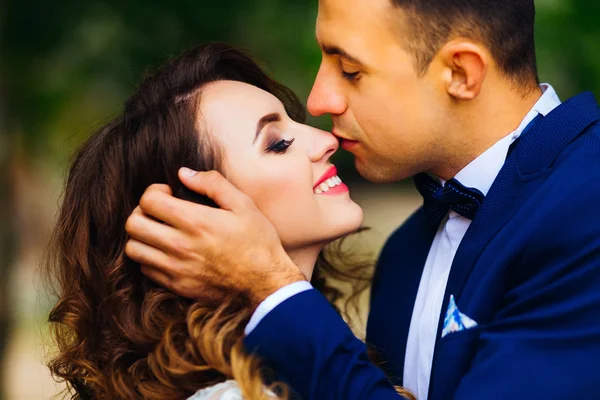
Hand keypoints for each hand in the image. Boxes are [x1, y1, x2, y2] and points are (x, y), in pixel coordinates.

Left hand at [124, 168, 305, 306]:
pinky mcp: (176, 286)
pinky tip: (167, 252)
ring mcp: (175, 268)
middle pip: (133, 224)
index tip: (169, 194)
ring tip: (159, 232)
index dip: (154, 191)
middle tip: (159, 212)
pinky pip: (145, 270)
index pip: (148, 201)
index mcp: (195, 221)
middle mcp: (179, 246)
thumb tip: (184, 173)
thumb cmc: (257, 242)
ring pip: (133, 249)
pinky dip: (150, 258)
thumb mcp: (243, 205)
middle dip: (142, 212)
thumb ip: (213, 184)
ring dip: (142, 236)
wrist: (266, 284)